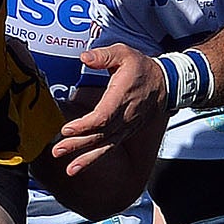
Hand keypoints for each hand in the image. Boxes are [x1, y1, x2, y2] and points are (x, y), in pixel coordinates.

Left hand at [47, 42, 168, 166]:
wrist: (165, 84)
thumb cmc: (142, 68)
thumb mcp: (124, 53)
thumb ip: (104, 55)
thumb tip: (85, 57)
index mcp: (122, 96)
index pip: (103, 116)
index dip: (85, 125)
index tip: (67, 129)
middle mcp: (125, 116)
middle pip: (100, 134)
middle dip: (78, 144)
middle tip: (57, 151)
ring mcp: (126, 127)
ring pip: (105, 146)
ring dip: (86, 158)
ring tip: (69, 169)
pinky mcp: (125, 132)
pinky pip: (109, 148)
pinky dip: (94, 158)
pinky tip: (78, 166)